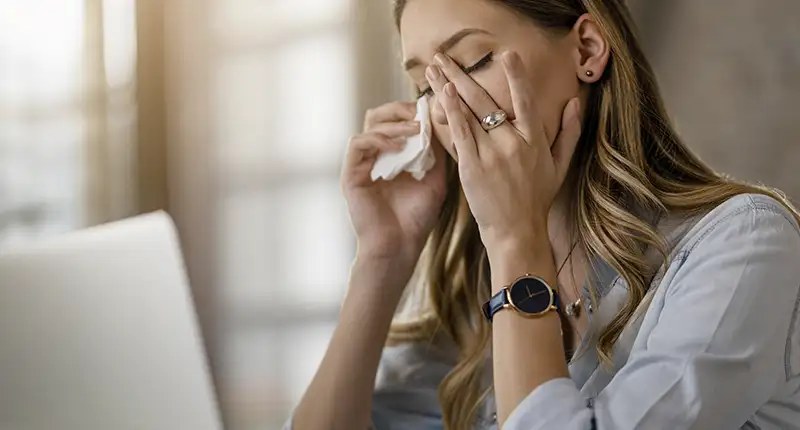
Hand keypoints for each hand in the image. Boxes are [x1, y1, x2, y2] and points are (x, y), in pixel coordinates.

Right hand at [342, 100, 447, 262]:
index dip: (412, 111)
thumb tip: (441, 123)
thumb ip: (436, 152)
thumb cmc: (416, 218)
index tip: (432, 110)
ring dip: (394, 124)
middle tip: (420, 113)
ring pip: (370, 125)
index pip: (397, 120)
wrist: (399, 246)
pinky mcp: (350, 173)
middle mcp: (375, 156)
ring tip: (415, 129)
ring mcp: (361, 164)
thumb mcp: (435, 179)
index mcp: (392, 156)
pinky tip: (398, 148)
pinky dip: (378, 140)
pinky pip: (358, 143)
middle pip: (379, 115)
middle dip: (401, 109)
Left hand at [424, 51, 581, 248]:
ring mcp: (491, 154)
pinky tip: (440, 94)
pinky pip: (460, 134)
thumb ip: (569, 133)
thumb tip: (575, 103)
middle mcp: (513, 143)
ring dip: (448, 86)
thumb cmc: (536, 200)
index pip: (526, 101)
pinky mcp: (472, 167)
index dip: (516, 77)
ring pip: (468, 113)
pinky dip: (451, 112)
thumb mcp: (560, 166)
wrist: (517, 232)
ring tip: (432, 68)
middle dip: (463, 74)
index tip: (507, 54)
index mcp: (535, 140)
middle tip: (444, 56)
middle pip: (486, 100)